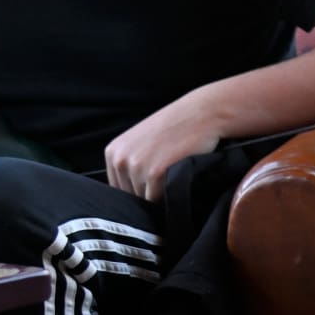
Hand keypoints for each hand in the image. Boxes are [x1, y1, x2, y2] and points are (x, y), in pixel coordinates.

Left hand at [103, 94, 222, 201]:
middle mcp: (120, 160)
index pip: (118, 188)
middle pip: (130, 195)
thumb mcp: (141, 141)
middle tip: (167, 176)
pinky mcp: (155, 173)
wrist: (201, 114)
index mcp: (113, 152)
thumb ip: (129, 163)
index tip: (153, 181)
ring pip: (144, 199)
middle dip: (148, 192)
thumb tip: (130, 196)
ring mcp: (136, 167)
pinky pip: (158, 199)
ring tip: (173, 175)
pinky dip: (169, 196)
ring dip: (159, 194)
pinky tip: (178, 177)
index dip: (137, 190)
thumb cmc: (176, 127)